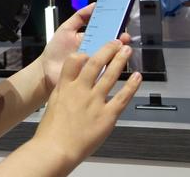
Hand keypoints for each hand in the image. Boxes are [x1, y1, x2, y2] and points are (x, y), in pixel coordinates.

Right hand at [34, 41, 141, 169]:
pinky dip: (132, 86)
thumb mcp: (53, 103)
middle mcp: (80, 90)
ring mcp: (95, 101)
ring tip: (127, 51)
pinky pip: (122, 97)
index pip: (74, 61)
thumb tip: (71, 83)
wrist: (57, 148)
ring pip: (110, 75)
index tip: (91, 50)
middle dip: (107, 50)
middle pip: (95, 63)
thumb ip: (64, 90)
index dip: (84, 53)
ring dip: (120, 61)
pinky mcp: (107, 115)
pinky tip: (137, 77)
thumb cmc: (52, 130)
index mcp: (65, 86)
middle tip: (116, 42)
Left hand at [39, 3, 131, 92]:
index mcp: (91, 39)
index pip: (108, 31)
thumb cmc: (56, 50)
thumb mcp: (66, 29)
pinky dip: (112, 66)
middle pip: (113, 45)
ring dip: (119, 52)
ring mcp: (97, 64)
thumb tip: (95, 4)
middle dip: (121, 39)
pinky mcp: (95, 76)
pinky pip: (106, 71)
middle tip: (124, 36)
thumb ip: (79, 17)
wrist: (46, 70)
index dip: (116, 26)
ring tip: (120, 46)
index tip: (123, 21)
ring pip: (113, 57)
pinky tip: (113, 60)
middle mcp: (96, 51)